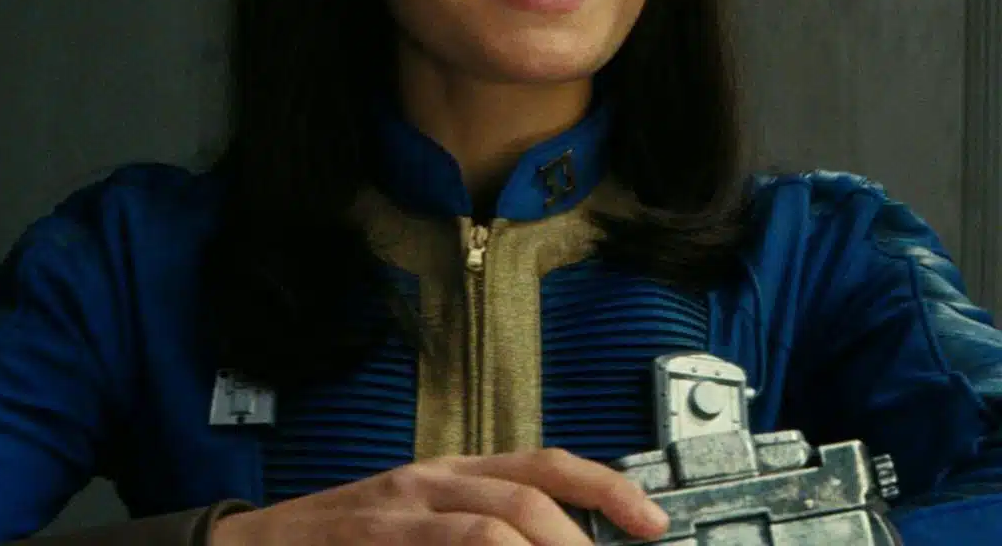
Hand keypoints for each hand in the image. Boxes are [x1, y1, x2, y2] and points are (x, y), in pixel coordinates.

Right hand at [211, 447, 669, 544]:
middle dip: (584, 534)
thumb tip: (554, 541)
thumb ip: (479, 529)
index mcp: (453, 473)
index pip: (544, 463)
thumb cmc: (349, 543)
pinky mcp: (376, 535)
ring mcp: (402, 506)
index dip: (605, 486)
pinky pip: (450, 544)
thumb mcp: (422, 526)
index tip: (651, 521)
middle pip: (530, 487)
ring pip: (495, 518)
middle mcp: (433, 477)